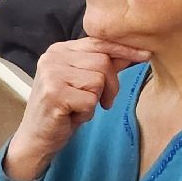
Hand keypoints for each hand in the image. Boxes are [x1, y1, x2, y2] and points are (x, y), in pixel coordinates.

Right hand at [3, 38, 149, 180]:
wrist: (35, 139)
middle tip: (102, 101)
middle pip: (103, 61)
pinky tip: (72, 116)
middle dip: (111, 85)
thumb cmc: (63, 108)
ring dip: (96, 100)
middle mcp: (52, 58)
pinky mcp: (53, 95)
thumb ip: (106, 64)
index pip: (99, 42)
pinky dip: (87, 113)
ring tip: (79, 107)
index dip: (124, 49)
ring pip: (98, 80)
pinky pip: (90, 100)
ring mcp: (51, 75)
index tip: (146, 55)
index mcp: (59, 49)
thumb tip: (137, 51)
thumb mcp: (84, 81)